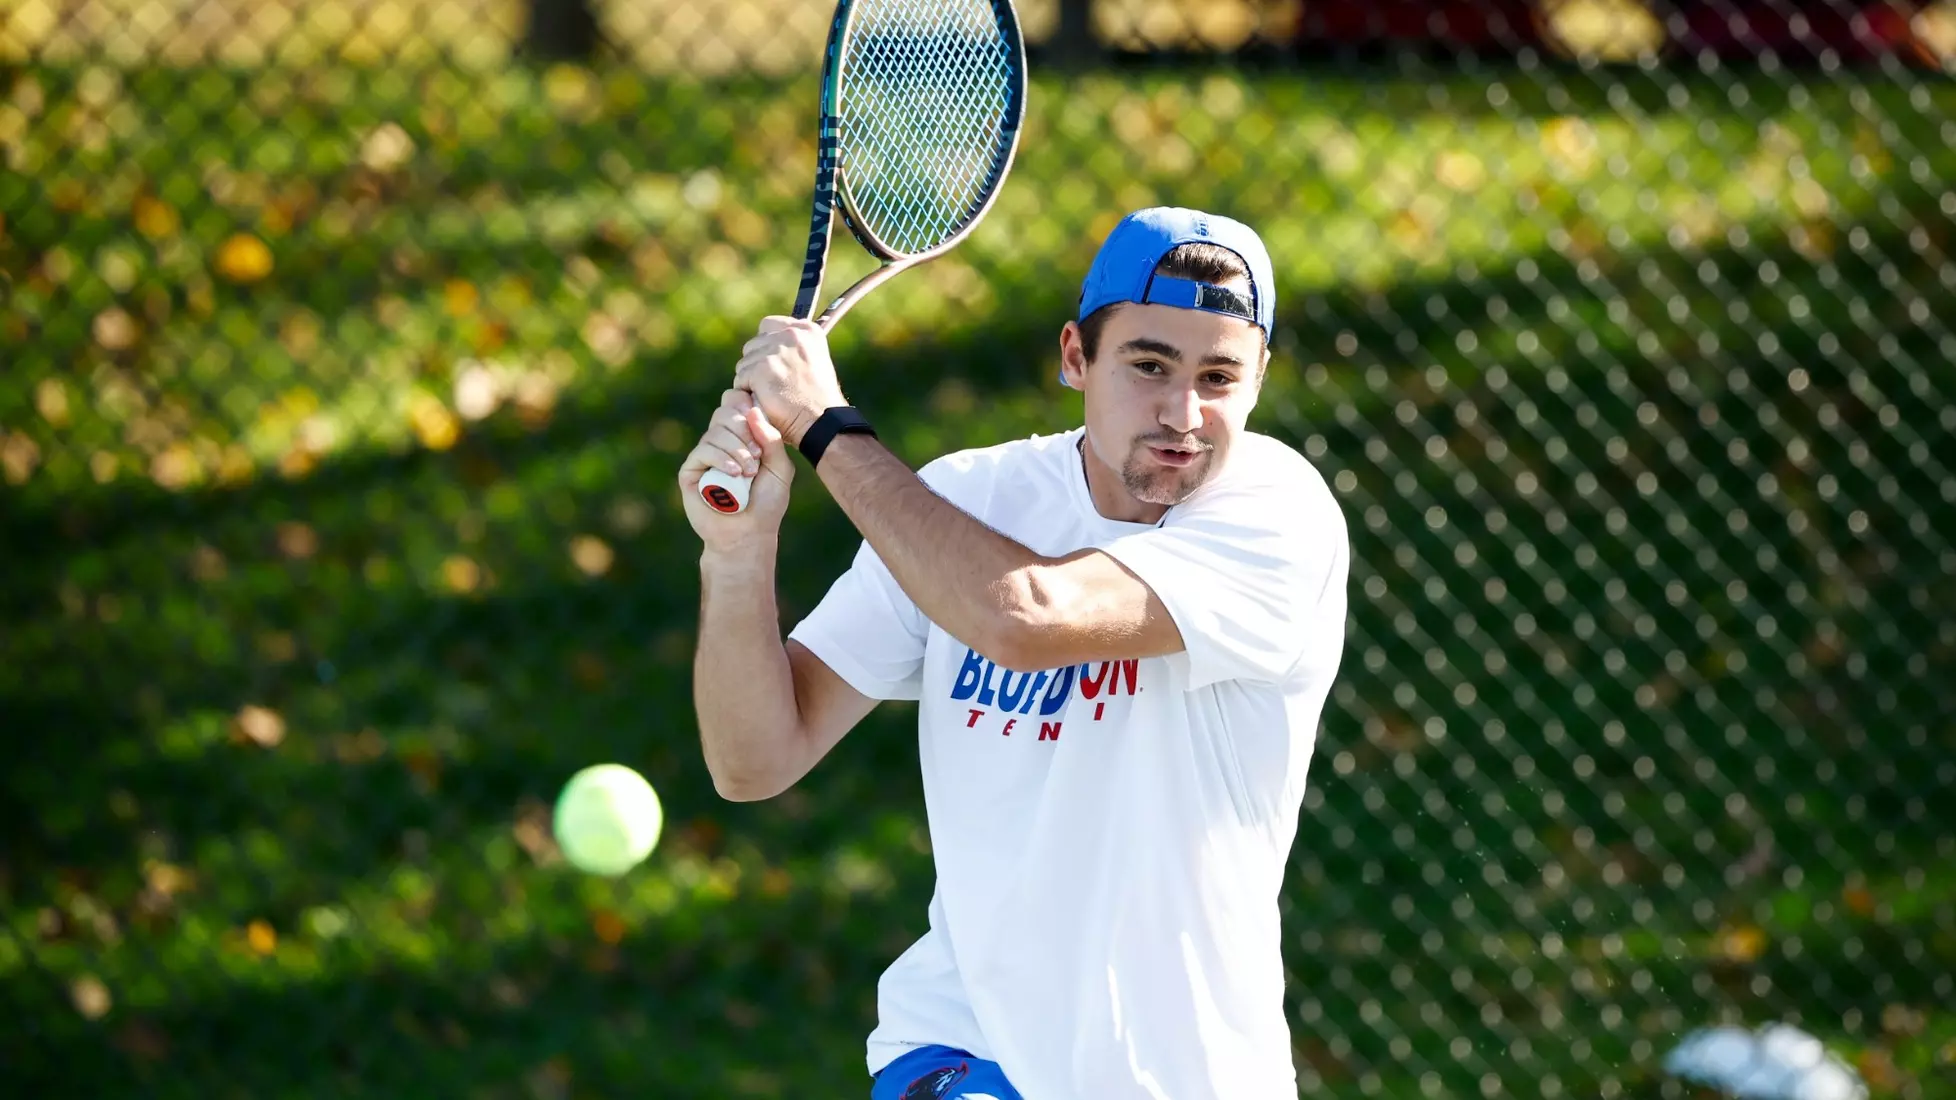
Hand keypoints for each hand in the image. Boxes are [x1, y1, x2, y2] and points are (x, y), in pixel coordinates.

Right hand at [678, 389, 794, 549]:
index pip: (739, 405)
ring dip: (736, 449)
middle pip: (726, 412)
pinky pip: (703, 450)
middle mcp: (721, 442)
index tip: (763, 434)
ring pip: (715, 431)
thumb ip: (771, 439)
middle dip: (745, 431)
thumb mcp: (780, 469)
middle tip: (757, 456)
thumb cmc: (767, 503)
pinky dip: (721, 458)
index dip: (749, 410)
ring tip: (748, 472)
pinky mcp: (691, 470)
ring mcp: (705, 455)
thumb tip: (753, 410)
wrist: (749, 534)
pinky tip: (734, 473)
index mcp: (743, 437)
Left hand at [733, 317, 847, 446]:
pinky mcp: (760, 369)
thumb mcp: (815, 361)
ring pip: (744, 363)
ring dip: (752, 380)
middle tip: (775, 385)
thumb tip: (767, 342)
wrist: (821, 421)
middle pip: (753, 344)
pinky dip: (748, 393)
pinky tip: (766, 401)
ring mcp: (774, 351)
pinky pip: (741, 379)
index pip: (768, 325)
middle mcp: (790, 335)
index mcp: (807, 330)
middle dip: (757, 365)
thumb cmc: (818, 400)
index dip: (765, 345)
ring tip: (773, 394)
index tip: (772, 363)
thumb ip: (794, 348)